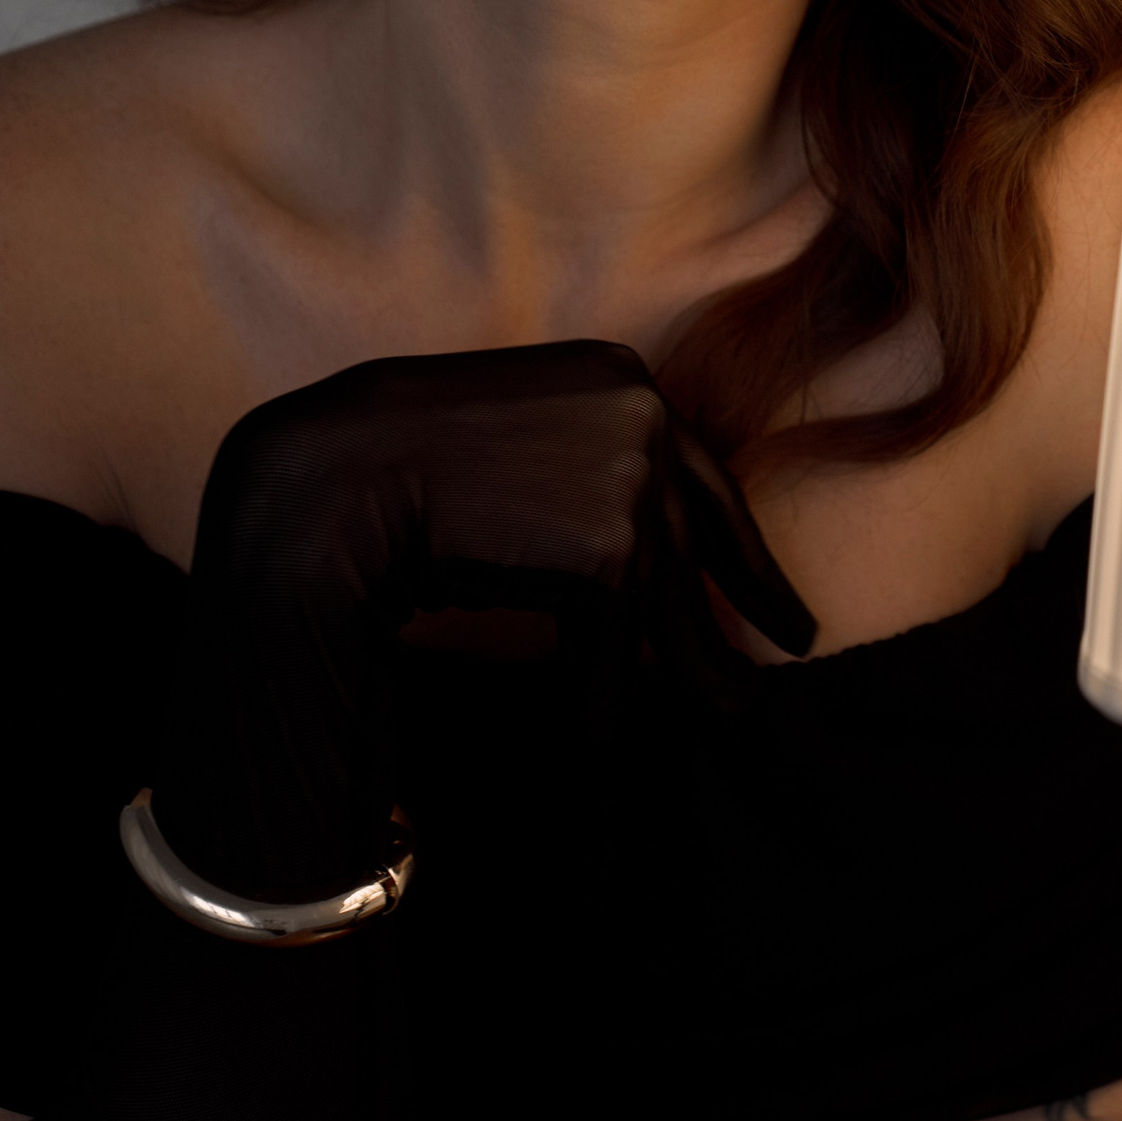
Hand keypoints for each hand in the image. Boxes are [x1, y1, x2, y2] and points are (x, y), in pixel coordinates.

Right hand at [152, 342, 810, 902]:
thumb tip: (643, 570)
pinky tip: (594, 743)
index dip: (745, 558)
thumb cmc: (400, 463)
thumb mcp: (517, 448)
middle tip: (767, 679)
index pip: (706, 481)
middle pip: (696, 547)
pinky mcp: (610, 541)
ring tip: (720, 725)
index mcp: (620, 378)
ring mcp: (631, 472)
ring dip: (677, 677)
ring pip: (663, 605)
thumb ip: (585, 482)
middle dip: (731, 623)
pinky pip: (617, 644)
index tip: (784, 614)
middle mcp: (642, 411)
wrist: (337, 473)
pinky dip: (601, 696)